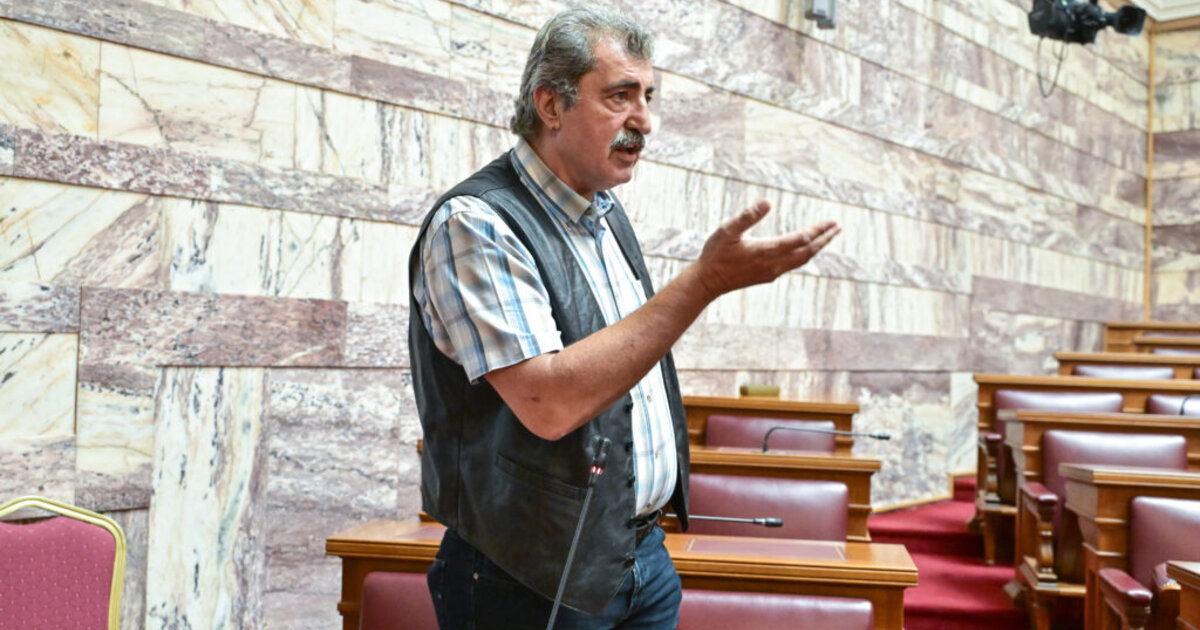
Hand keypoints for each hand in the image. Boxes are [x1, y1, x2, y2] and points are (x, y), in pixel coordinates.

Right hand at [693, 200, 839, 299]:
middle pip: (807, 251)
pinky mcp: (768, 276)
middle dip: (824, 239)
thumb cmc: (715, 254)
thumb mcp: (727, 231)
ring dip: (817, 247)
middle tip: (838, 227)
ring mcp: (772, 272)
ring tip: (828, 236)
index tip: (832, 221)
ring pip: (802, 260)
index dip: (818, 230)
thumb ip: (747, 216)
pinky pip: (794, 264)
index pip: (801, 239)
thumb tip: (768, 202)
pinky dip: (805, 254)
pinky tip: (806, 249)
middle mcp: (774, 264)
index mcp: (766, 251)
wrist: (707, 282)